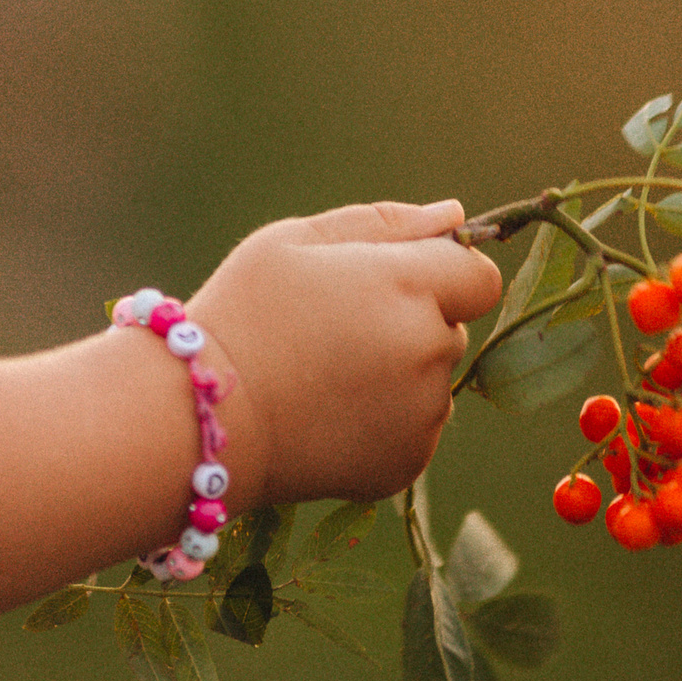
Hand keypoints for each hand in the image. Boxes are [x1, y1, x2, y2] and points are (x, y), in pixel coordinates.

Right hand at [190, 200, 502, 509]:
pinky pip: (415, 428)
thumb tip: (453, 216)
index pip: (479, 275)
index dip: (441, 273)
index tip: (388, 281)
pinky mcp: (407, 464)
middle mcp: (427, 351)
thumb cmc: (241, 314)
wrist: (203, 420)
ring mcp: (422, 415)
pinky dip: (383, 419)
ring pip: (433, 380)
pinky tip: (325, 412)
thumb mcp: (294, 242)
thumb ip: (382, 223)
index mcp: (406, 286)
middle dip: (410, 321)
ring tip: (323, 375)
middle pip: (451, 327)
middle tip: (333, 329)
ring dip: (398, 372)